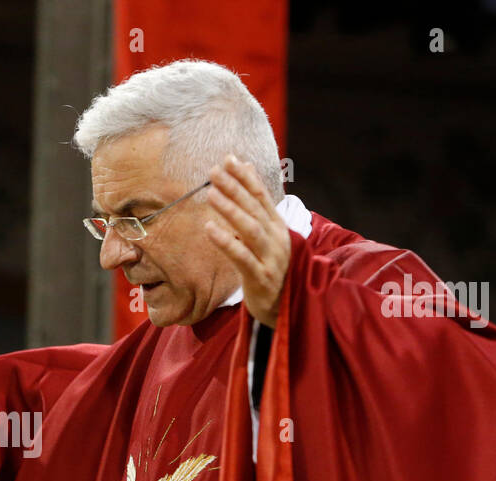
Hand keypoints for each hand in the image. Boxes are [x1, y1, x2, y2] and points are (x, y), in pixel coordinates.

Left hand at [203, 155, 290, 328]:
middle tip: (214, 171)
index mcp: (277, 227)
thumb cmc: (271, 268)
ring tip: (211, 193)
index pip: (261, 196)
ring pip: (250, 229)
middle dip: (234, 188)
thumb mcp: (267, 237)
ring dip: (231, 209)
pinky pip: (241, 257)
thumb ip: (257, 209)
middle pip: (254, 208)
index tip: (229, 158)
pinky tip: (209, 229)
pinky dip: (226, 242)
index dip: (245, 177)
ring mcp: (270, 258)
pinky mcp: (261, 277)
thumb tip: (247, 172)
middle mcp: (276, 238)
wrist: (286, 308)